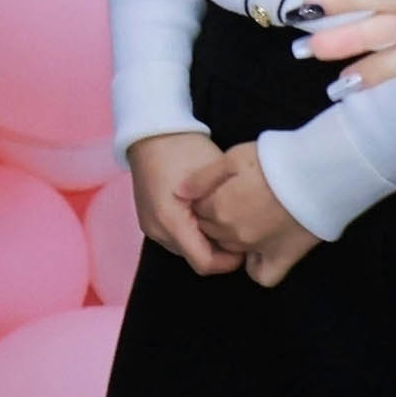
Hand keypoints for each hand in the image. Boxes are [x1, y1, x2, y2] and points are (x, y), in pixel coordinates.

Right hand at [125, 131, 234, 275]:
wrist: (151, 132)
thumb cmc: (186, 150)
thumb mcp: (214, 178)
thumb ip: (228, 209)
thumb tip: (246, 234)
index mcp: (171, 220)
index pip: (205, 263)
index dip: (229, 261)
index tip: (245, 246)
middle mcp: (157, 229)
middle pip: (196, 258)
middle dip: (219, 250)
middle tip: (238, 229)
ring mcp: (150, 226)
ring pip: (187, 249)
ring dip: (206, 241)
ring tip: (221, 219)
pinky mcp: (149, 221)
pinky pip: (177, 238)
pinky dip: (193, 233)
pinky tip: (205, 215)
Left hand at [178, 140, 318, 285]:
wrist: (316, 174)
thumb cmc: (273, 161)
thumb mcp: (232, 157)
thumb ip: (202, 178)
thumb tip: (178, 193)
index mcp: (217, 208)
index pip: (196, 211)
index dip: (204, 199)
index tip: (217, 189)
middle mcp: (233, 233)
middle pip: (211, 231)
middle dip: (214, 218)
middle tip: (233, 201)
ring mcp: (258, 248)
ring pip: (231, 250)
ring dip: (232, 238)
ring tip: (247, 218)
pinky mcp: (284, 257)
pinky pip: (262, 276)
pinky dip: (257, 268)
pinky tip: (259, 254)